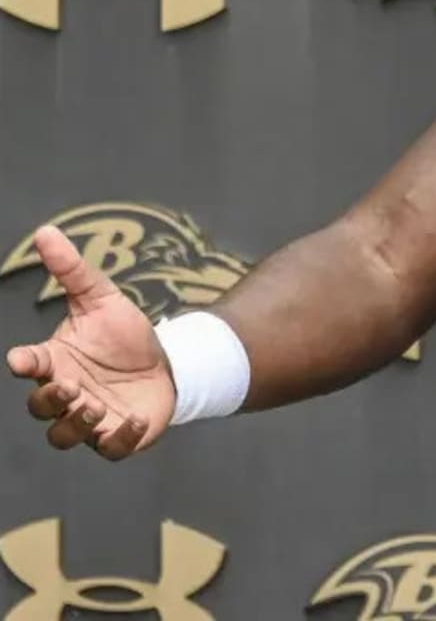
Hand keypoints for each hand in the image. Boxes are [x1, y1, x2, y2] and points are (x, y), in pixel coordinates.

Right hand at [6, 226, 176, 458]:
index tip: (22, 358)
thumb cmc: (124, 334)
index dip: (24, 364)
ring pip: (64, 436)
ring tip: (95, 405)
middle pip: (41, 407)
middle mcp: (68, 394)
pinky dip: (120, 438)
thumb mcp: (102, 298)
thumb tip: (45, 231)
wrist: (169, 361)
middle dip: (51, 399)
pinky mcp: (119, 436)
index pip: (30, 367)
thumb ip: (73, 270)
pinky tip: (137, 420)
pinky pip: (110, 449)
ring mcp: (91, 419)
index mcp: (57, 362)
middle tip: (72, 385)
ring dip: (76, 424)